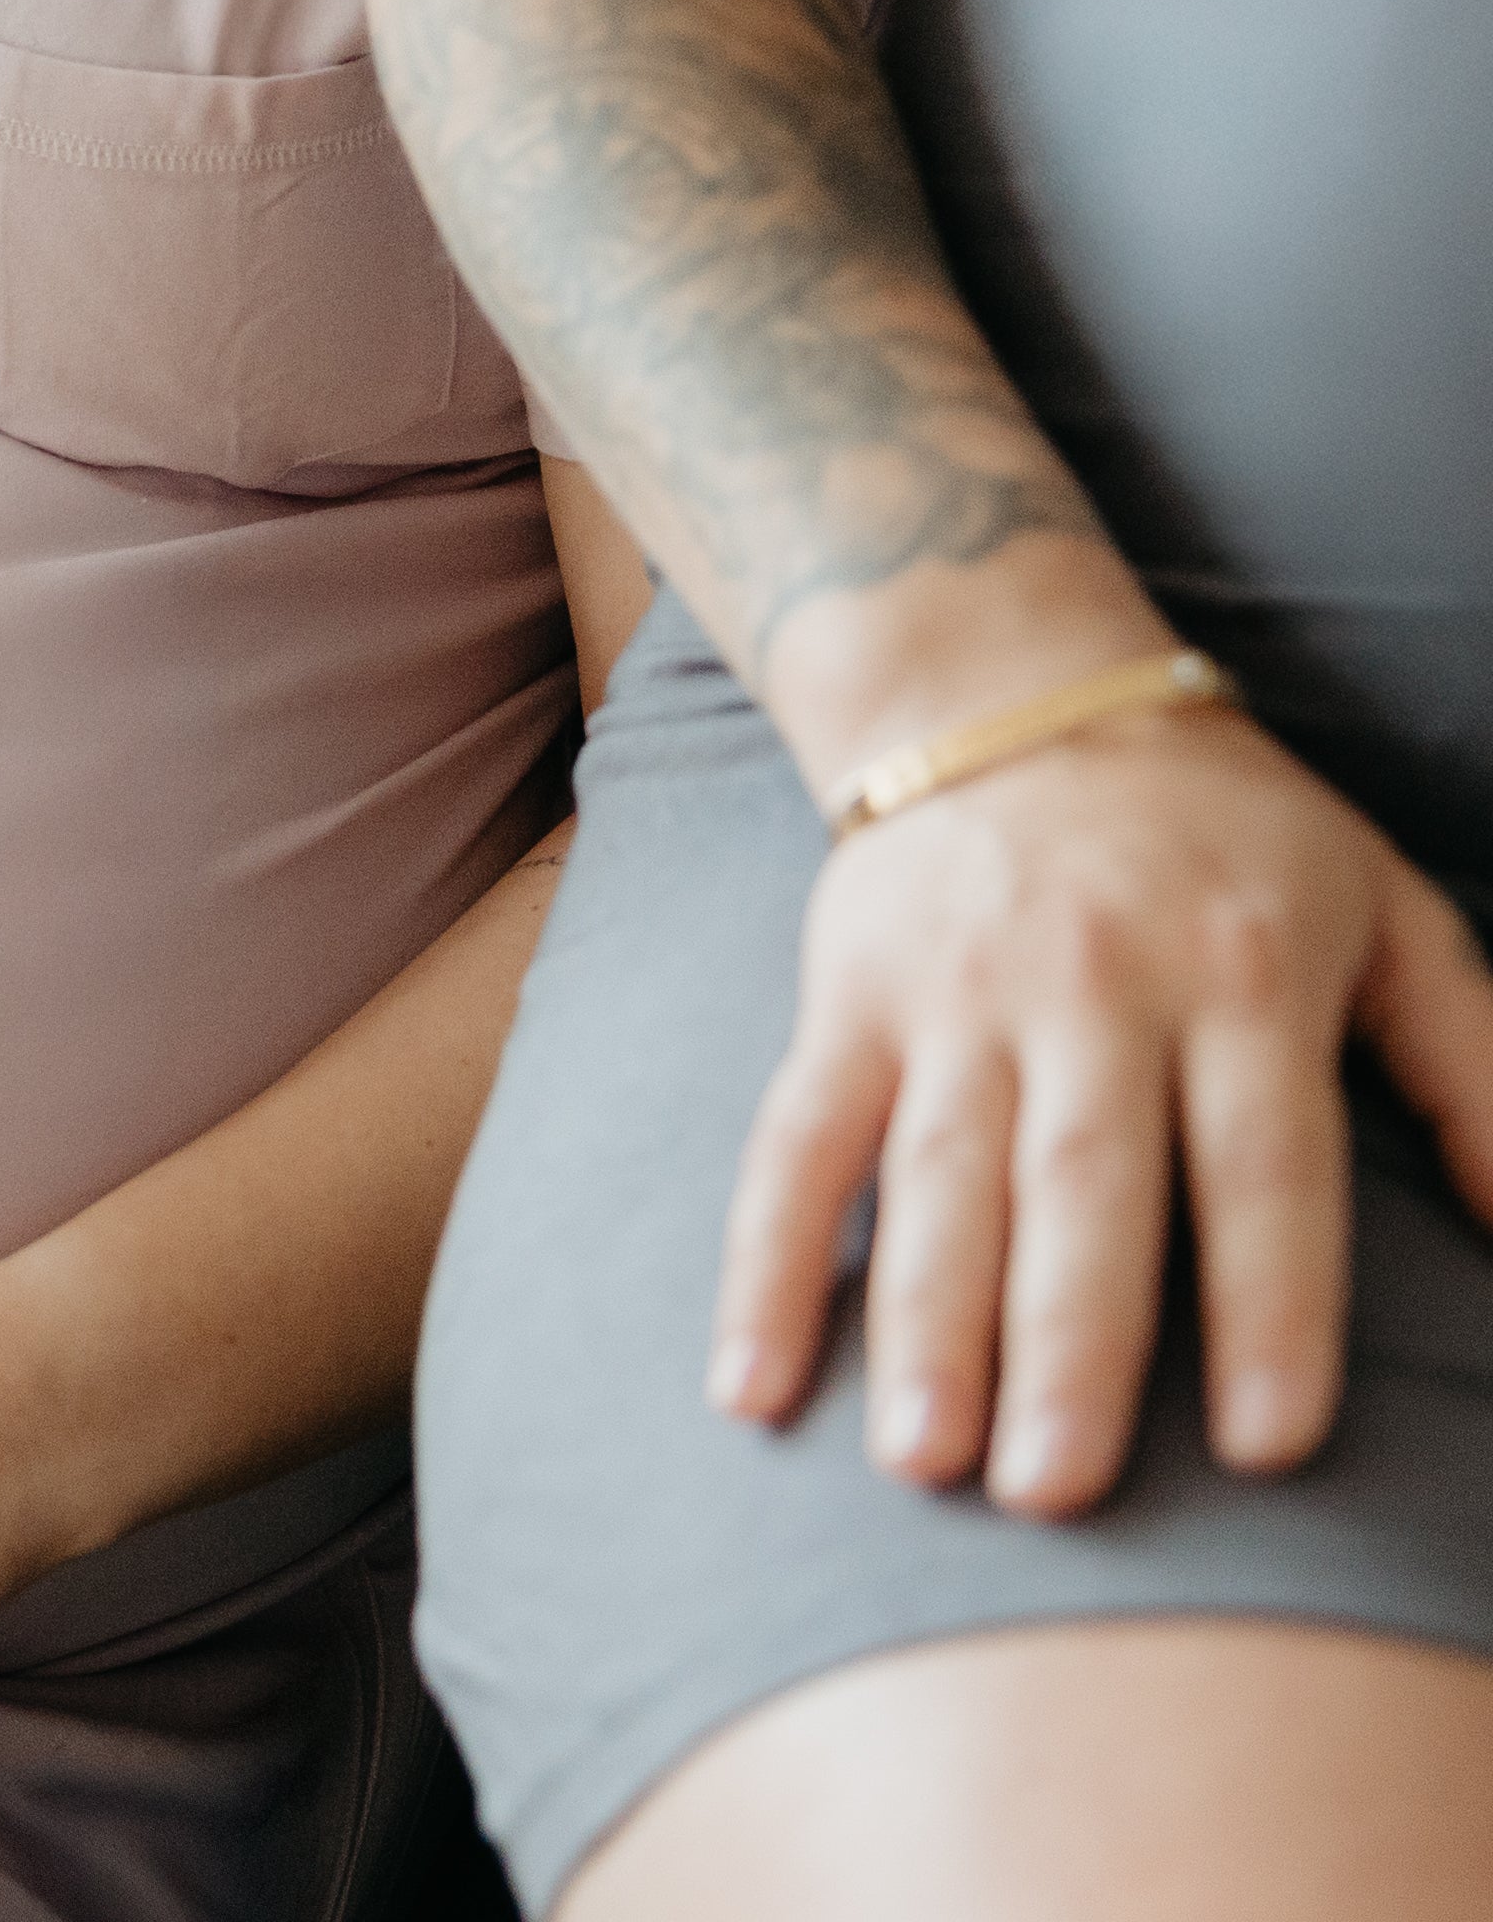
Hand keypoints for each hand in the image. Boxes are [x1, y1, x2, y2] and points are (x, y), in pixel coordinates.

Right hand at [712, 704, 1492, 1513]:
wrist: (1000, 683)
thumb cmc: (1227, 832)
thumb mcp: (1388, 916)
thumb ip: (1474, 1071)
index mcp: (1243, 975)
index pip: (1262, 1163)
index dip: (1269, 1302)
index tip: (1265, 1444)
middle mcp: (1093, 984)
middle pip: (1081, 1182)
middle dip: (1065, 1340)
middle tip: (1052, 1491)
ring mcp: (953, 992)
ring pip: (937, 1172)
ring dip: (922, 1319)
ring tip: (923, 1459)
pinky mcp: (847, 995)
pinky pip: (795, 1138)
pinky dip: (763, 1260)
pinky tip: (753, 1380)